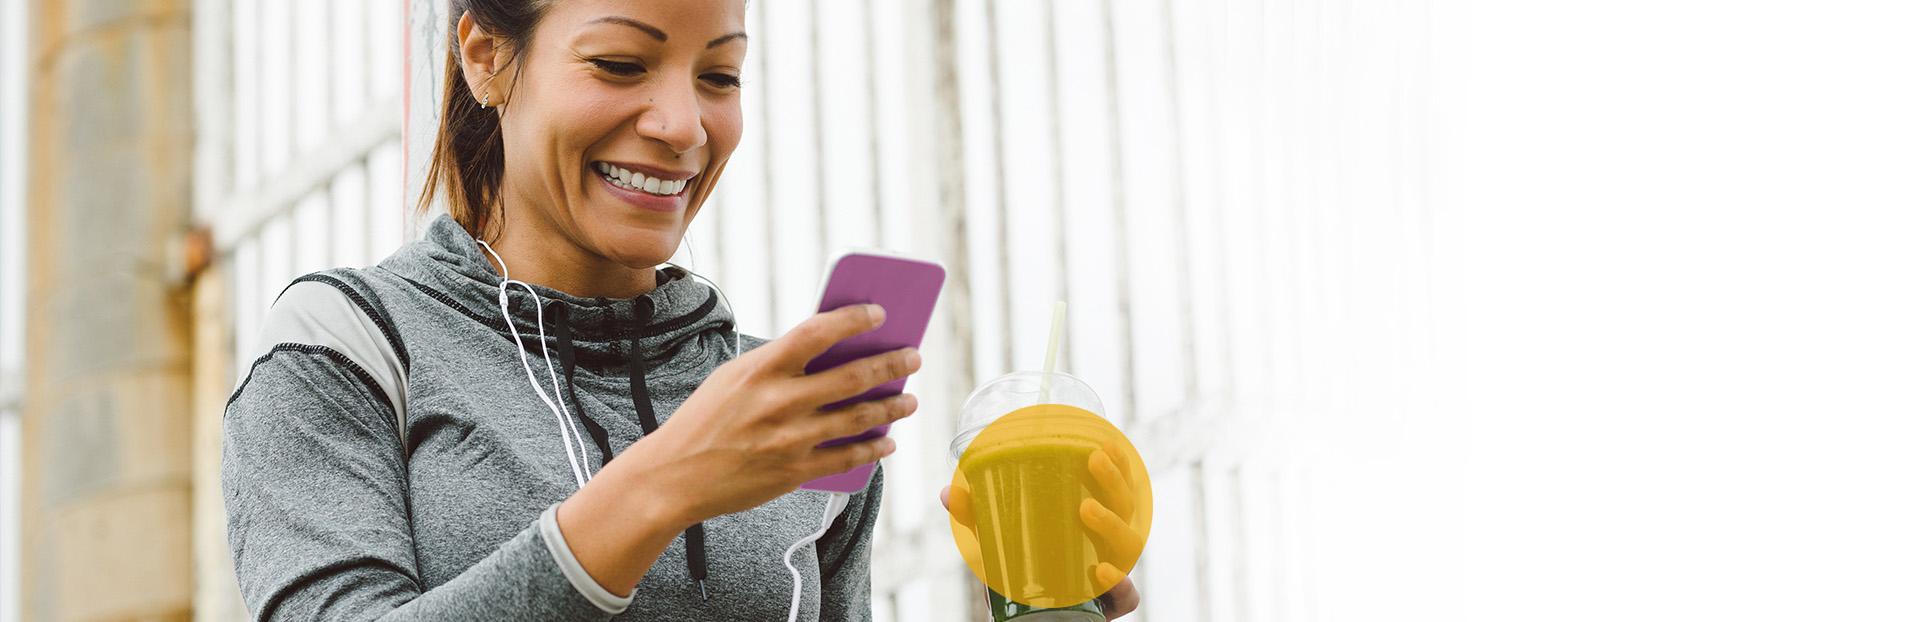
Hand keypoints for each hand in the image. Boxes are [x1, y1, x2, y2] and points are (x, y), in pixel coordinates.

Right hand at [558, 304, 920, 592]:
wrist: (674, 476)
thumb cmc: (706, 419)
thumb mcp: (734, 378)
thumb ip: (779, 364)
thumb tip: (835, 352)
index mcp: (760, 369)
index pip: (817, 331)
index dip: (853, 319)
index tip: (880, 313)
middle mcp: (778, 402)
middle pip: (851, 377)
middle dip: (891, 365)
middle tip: (914, 357)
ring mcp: (789, 439)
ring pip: (858, 419)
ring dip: (892, 408)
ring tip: (910, 400)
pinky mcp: (794, 472)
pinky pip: (846, 458)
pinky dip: (873, 449)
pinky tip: (887, 441)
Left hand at [940, 440, 1145, 619]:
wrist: (1030, 619)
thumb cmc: (1024, 570)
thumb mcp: (1000, 540)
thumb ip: (978, 517)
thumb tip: (948, 492)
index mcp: (1093, 520)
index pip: (1117, 487)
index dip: (1119, 463)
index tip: (1105, 440)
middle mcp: (1108, 543)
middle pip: (1126, 507)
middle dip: (1114, 479)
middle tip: (1092, 460)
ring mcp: (1113, 573)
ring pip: (1128, 545)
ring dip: (1113, 523)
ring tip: (1088, 508)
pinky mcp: (1110, 605)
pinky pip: (1127, 596)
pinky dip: (1121, 584)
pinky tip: (1102, 572)